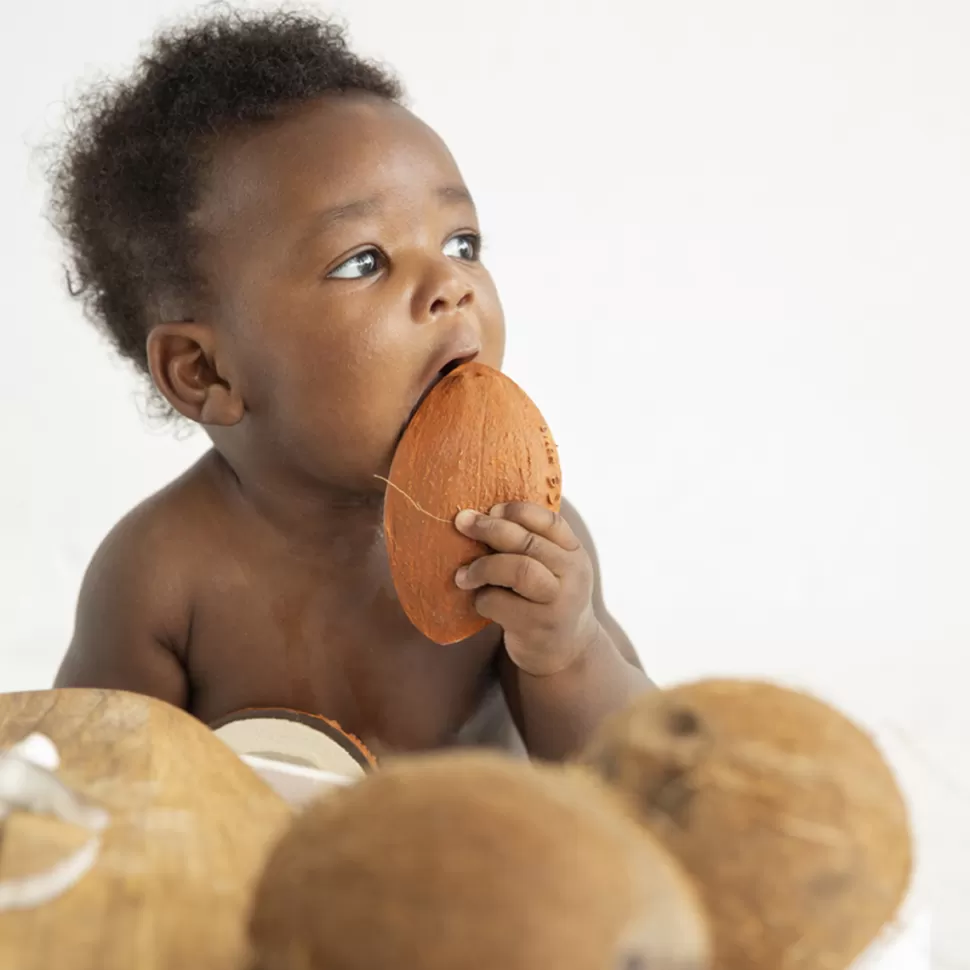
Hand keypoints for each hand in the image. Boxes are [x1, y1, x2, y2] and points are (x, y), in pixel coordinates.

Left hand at [454, 502, 602, 676]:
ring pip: (518, 570)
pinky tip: (480, 602)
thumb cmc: (548, 601)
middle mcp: (572, 575)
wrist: (567, 652)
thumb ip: (532, 545)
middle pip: (528, 542)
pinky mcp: (538, 627)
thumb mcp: (554, 569)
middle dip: (489, 529)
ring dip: (483, 567)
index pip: (550, 521)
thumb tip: (481, 516)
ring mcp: (557, 603)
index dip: (517, 510)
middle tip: (462, 523)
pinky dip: (482, 599)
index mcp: (574, 553)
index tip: (491, 509)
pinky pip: (500, 603)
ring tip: (463, 575)